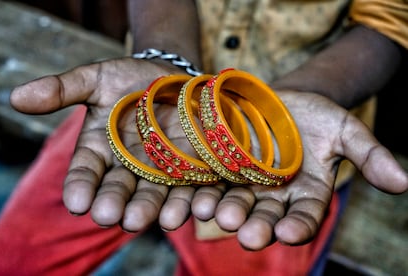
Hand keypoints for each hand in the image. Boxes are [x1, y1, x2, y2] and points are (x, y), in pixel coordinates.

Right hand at [10, 58, 197, 231]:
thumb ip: (63, 89)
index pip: (85, 173)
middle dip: (115, 203)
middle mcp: (129, 167)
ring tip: (149, 220)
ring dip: (151, 209)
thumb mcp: (96, 79)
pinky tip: (190, 209)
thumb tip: (17, 97)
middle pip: (120, 190)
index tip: (77, 203)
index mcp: (100, 151)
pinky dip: (191, 199)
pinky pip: (192, 187)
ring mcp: (162, 170)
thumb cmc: (129, 78)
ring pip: (155, 195)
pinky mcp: (193, 168)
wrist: (172, 78)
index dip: (80, 188)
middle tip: (110, 216)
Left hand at [190, 91, 407, 249]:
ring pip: (234, 203)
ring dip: (224, 211)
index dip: (297, 226)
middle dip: (256, 226)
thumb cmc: (315, 114)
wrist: (278, 99)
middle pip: (265, 216)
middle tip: (247, 235)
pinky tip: (191, 198)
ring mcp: (244, 185)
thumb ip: (368, 155)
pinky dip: (200, 191)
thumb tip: (403, 182)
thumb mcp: (344, 129)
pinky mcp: (219, 170)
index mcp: (305, 194)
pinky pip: (210, 183)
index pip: (304, 218)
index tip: (288, 232)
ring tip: (214, 214)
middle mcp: (273, 197)